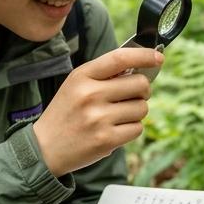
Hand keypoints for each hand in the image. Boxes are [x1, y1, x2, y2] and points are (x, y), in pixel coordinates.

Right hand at [31, 47, 161, 176]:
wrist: (44, 148)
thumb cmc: (67, 112)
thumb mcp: (77, 85)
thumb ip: (105, 74)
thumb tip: (143, 67)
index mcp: (82, 76)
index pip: (120, 58)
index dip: (144, 56)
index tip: (158, 58)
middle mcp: (90, 94)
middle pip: (140, 85)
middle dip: (142, 91)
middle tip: (131, 97)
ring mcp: (99, 118)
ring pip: (142, 108)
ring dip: (136, 112)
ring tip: (117, 116)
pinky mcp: (106, 140)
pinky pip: (137, 129)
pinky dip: (131, 129)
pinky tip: (114, 130)